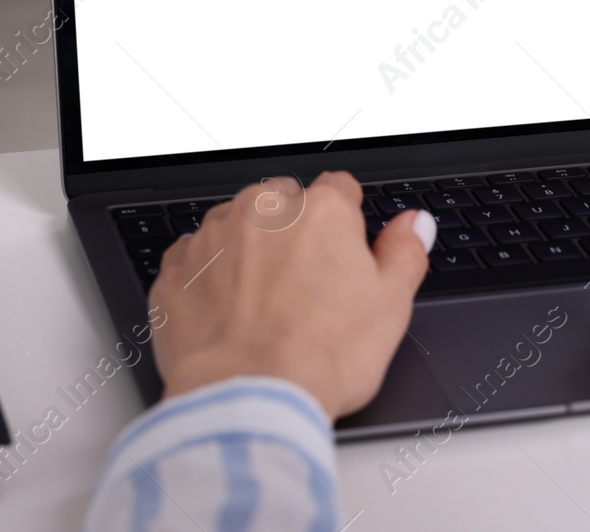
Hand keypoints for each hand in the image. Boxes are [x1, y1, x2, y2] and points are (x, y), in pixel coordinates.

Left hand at [148, 170, 434, 419]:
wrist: (248, 399)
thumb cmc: (320, 357)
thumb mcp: (391, 306)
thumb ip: (404, 251)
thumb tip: (414, 224)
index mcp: (322, 210)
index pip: (340, 190)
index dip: (346, 226)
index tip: (342, 257)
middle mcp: (263, 210)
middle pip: (284, 204)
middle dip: (294, 235)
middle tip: (305, 290)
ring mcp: (213, 237)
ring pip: (236, 227)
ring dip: (248, 253)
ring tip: (264, 308)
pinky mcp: (175, 271)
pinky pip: (194, 260)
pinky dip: (208, 279)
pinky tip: (227, 315)